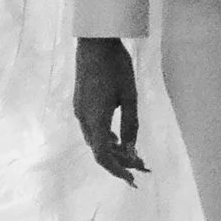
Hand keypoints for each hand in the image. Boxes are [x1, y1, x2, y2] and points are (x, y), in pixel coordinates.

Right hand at [74, 36, 146, 182]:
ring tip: (133, 155)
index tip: (132, 179)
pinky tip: (118, 138)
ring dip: (112, 151)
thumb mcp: (130, 96)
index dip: (117, 170)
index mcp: (95, 119)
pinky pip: (92, 130)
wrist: (94, 41)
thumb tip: (132, 151)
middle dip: (119, 162)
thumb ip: (131, 125)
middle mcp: (83, 119)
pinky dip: (106, 139)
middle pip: (99, 151)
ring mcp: (79, 111)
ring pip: (94, 141)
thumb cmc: (115, 66)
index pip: (103, 156)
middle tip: (141, 167)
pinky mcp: (80, 104)